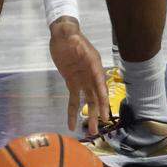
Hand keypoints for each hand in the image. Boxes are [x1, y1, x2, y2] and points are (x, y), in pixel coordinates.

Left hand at [48, 18, 108, 135]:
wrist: (62, 35)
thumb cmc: (69, 35)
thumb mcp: (72, 36)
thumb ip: (74, 40)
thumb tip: (76, 41)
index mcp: (94, 65)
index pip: (100, 85)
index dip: (103, 100)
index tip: (104, 114)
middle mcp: (91, 75)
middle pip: (96, 97)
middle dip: (96, 113)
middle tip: (97, 129)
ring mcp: (82, 80)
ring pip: (87, 101)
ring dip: (88, 116)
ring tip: (89, 132)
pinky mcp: (72, 82)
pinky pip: (74, 99)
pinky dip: (72, 111)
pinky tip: (71, 123)